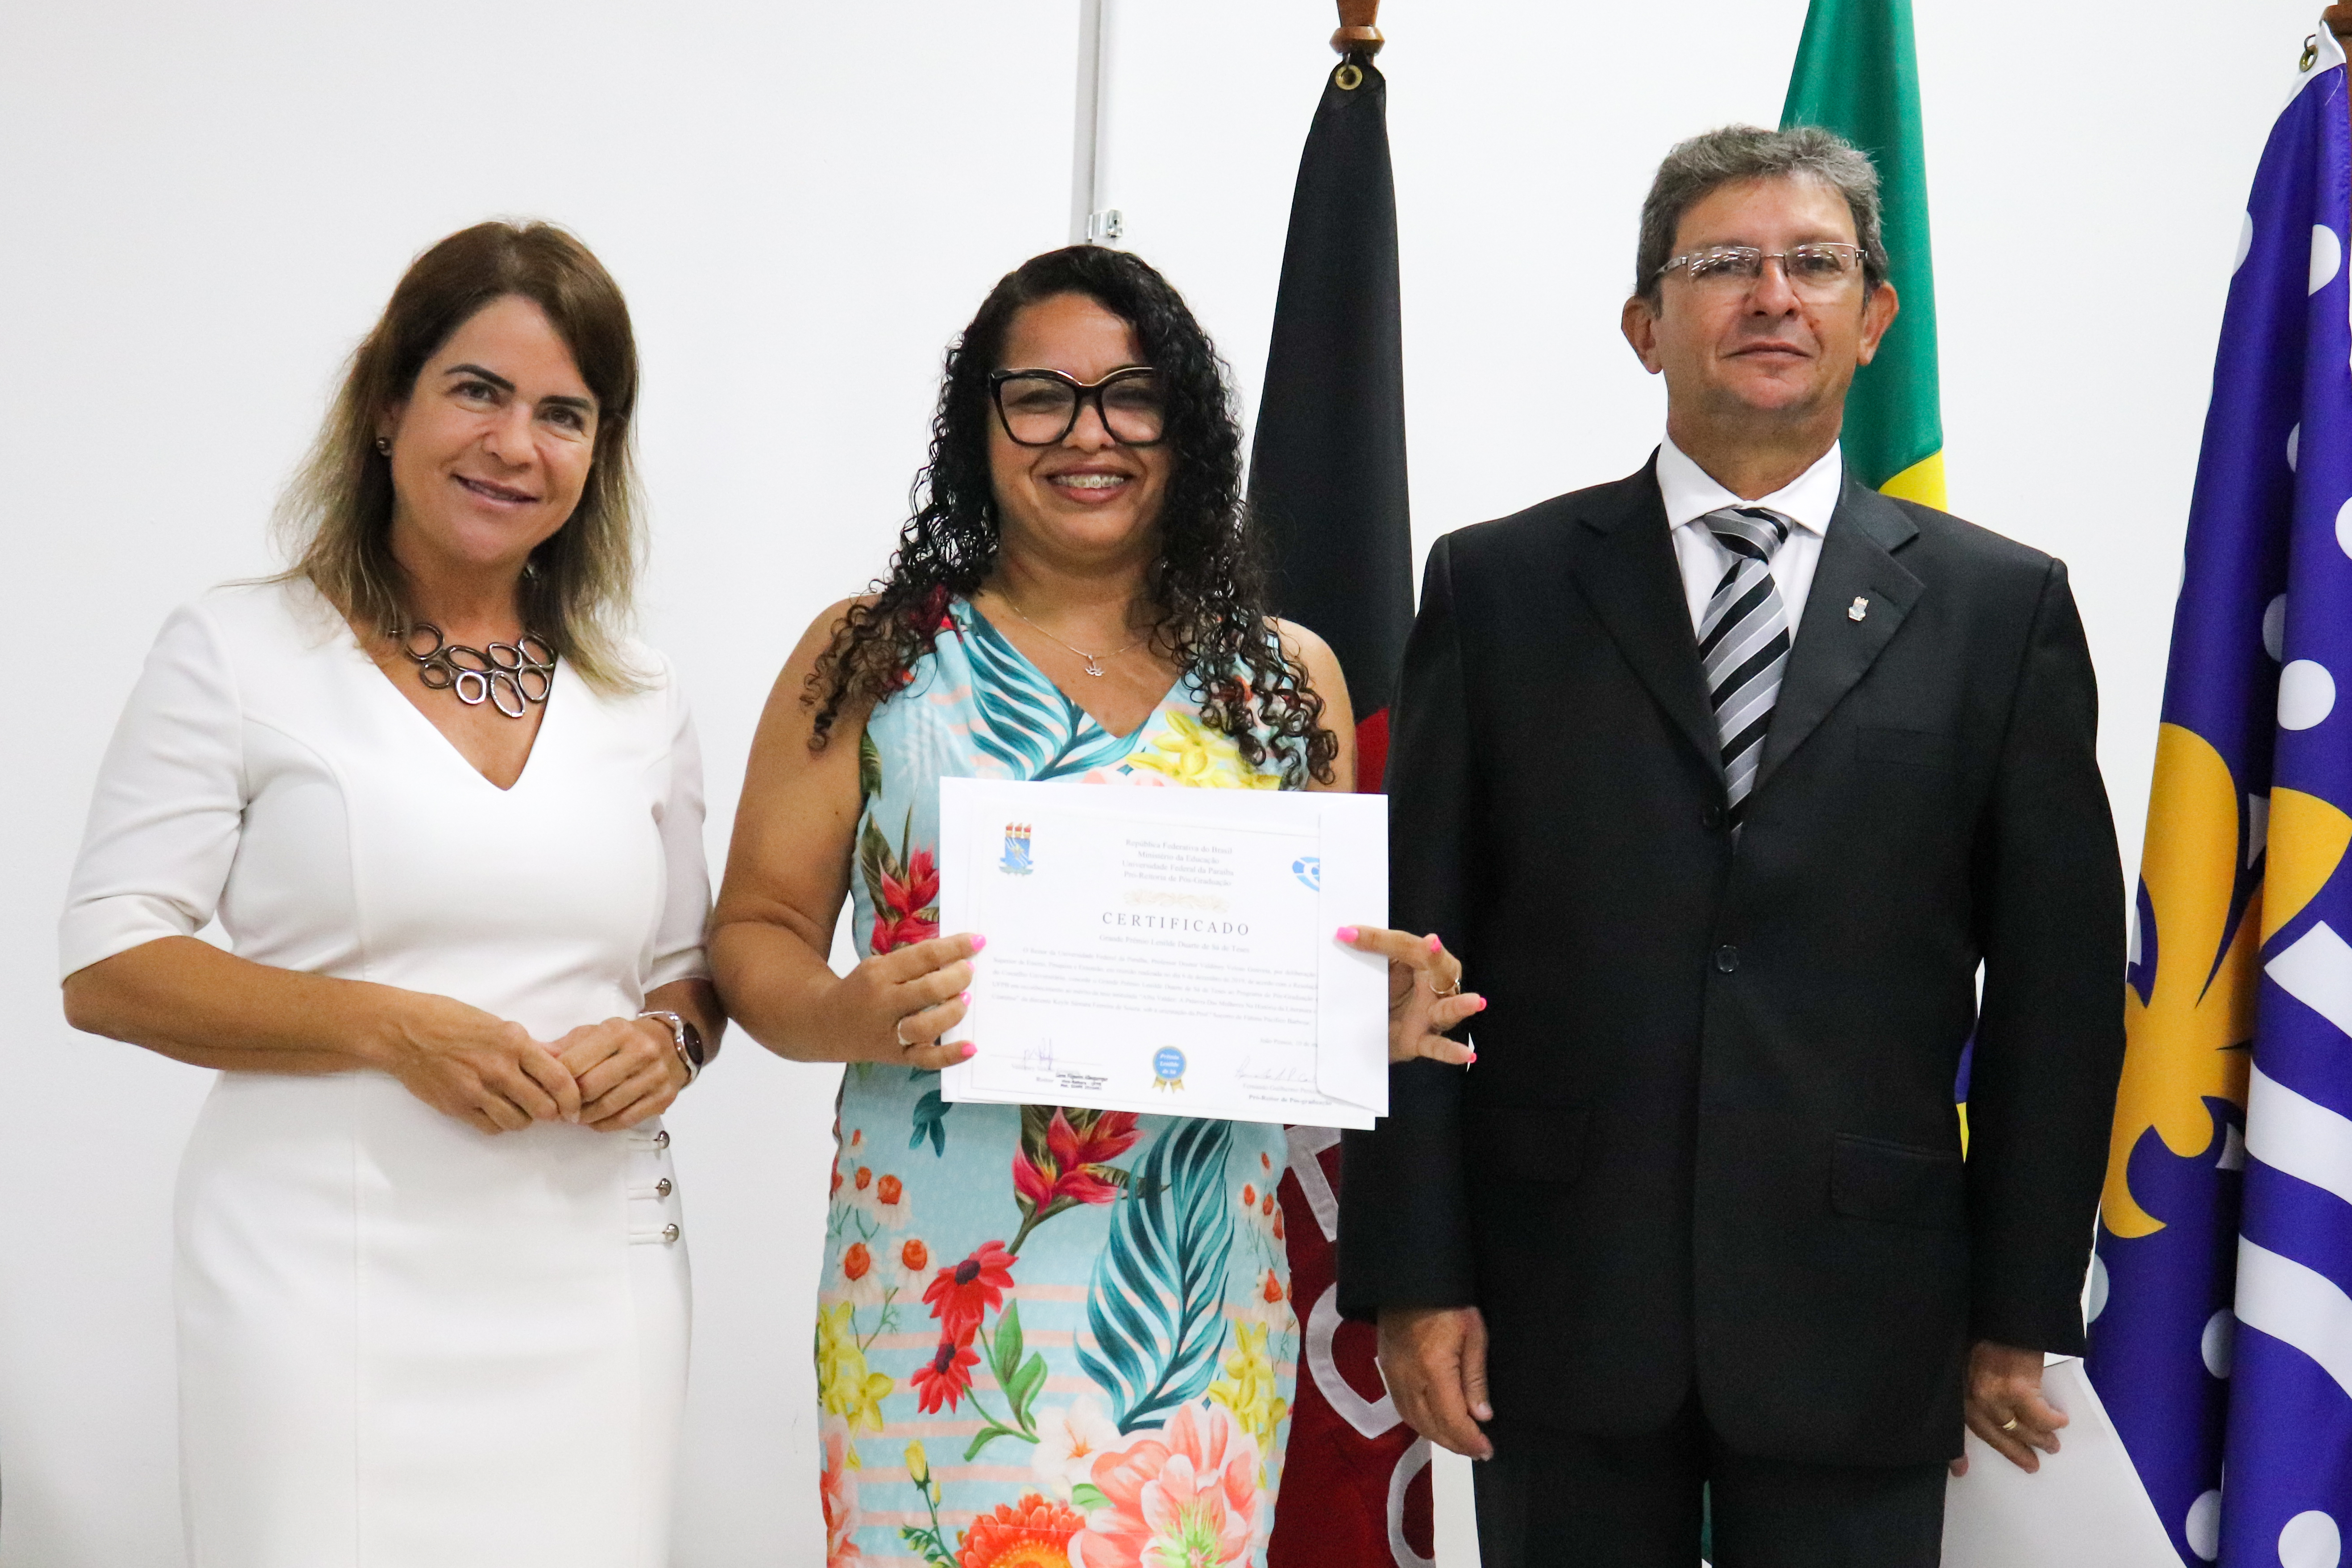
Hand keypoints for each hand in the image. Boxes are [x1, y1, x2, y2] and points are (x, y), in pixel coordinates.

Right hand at [372, 992, 580, 1134]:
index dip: (573, 1098)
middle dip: (551, 1111)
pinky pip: (492, 1128)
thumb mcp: (497, 1023)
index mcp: (514, 1043)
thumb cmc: (450, 1020)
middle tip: (548, 1108)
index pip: (559, 1079)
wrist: (403, 1032)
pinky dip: (500, 1123)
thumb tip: (562, 1059)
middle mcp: (499, 1069)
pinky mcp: (457, 1107)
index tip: (575, 1107)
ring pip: (519, 1122)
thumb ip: (531, 1046)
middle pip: (543, 1108)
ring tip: (519, 1106)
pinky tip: (496, 1110)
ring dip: (525, 1118)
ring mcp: (477, 1091)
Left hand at [554, 1016, 689, 1130]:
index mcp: (617, 1031)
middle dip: (569, 1102)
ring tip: (574, 1115)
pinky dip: (604, 1124)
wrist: (671, 1042)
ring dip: (584, 1117)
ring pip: (608, 1107)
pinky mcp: (663, 1097)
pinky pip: (625, 1120)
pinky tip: (594, 1121)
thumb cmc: (623, 1039)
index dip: (555, 1081)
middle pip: (590, 1087)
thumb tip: (533, 1059)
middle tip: (558, 1109)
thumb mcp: (593, 1033)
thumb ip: (564, 1047)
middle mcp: (640, 1052)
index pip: (575, 1063)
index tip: (545, 1091)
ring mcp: (655, 1076)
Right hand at [822, 933, 979, 1070]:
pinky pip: (926, 1060)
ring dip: (953, 1011)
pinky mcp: (896, 1057)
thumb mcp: (879, 966)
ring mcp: (889, 1034)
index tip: (978, 941)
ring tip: (966, 1000)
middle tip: (969, 972)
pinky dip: (951, 1055)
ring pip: (927, 1026)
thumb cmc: (863, 989)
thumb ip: (913, 962)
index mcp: (878, 973)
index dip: (955, 948)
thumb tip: (958, 954)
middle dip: (956, 979)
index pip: (923, 956)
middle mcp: (883, 1003)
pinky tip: (971, 1046)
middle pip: (927, 991)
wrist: (827, 1024)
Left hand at [1338, 927, 1484, 1064]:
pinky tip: (1466, 1054)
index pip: (1405, 945)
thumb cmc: (1386, 989)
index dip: (1378, 939)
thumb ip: (1372, 952)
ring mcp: (1432, 1013)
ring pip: (1449, 1008)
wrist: (1375, 1027)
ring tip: (1475, 1002)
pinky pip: (1440, 1046)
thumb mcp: (1380, 968)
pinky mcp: (1423, 1039)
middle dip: (1433, 955)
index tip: (1348, 934)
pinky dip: (1452, 1051)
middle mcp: (1436, 984)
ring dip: (1460, 1006)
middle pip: (1436, 967)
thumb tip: (1345, 933)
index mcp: (1424, 960)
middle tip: (1430, 944)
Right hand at [1377, 1305, 1494, 1458]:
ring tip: (1459, 1442)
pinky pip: (1402, 1408)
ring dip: (1437, 1437)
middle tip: (1477, 1451)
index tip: (1487, 1451)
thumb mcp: (1474, 1334)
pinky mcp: (1386, 1370)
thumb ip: (1475, 1378)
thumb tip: (1482, 1416)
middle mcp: (1409, 1379)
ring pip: (1413, 1421)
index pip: (1452, 1419)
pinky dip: (1419, 1423)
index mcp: (1434, 1370)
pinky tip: (1434, 1424)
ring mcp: (1393, 1376)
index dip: (1470, 1440)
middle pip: (1431, 1426)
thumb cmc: (1450, 1304)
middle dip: (1456, 1444)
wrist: (1410, 1280)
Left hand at [1950, 1340, 2066, 1475]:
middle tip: (2031, 1464)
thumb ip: (1975, 1381)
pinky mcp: (2017, 1388)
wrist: (2006, 1311)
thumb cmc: (1990, 1330)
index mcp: (1960, 1386)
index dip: (1956, 1451)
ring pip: (2018, 1428)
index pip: (1956, 1423)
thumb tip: (1994, 1406)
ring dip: (2038, 1439)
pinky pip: (2039, 1416)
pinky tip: (2061, 1421)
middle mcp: (1972, 1393)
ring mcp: (1993, 1392)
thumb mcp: (1971, 1358)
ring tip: (2051, 1445)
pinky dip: (2052, 1421)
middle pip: (1992, 1433)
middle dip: (2013, 1451)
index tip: (1960, 1471)